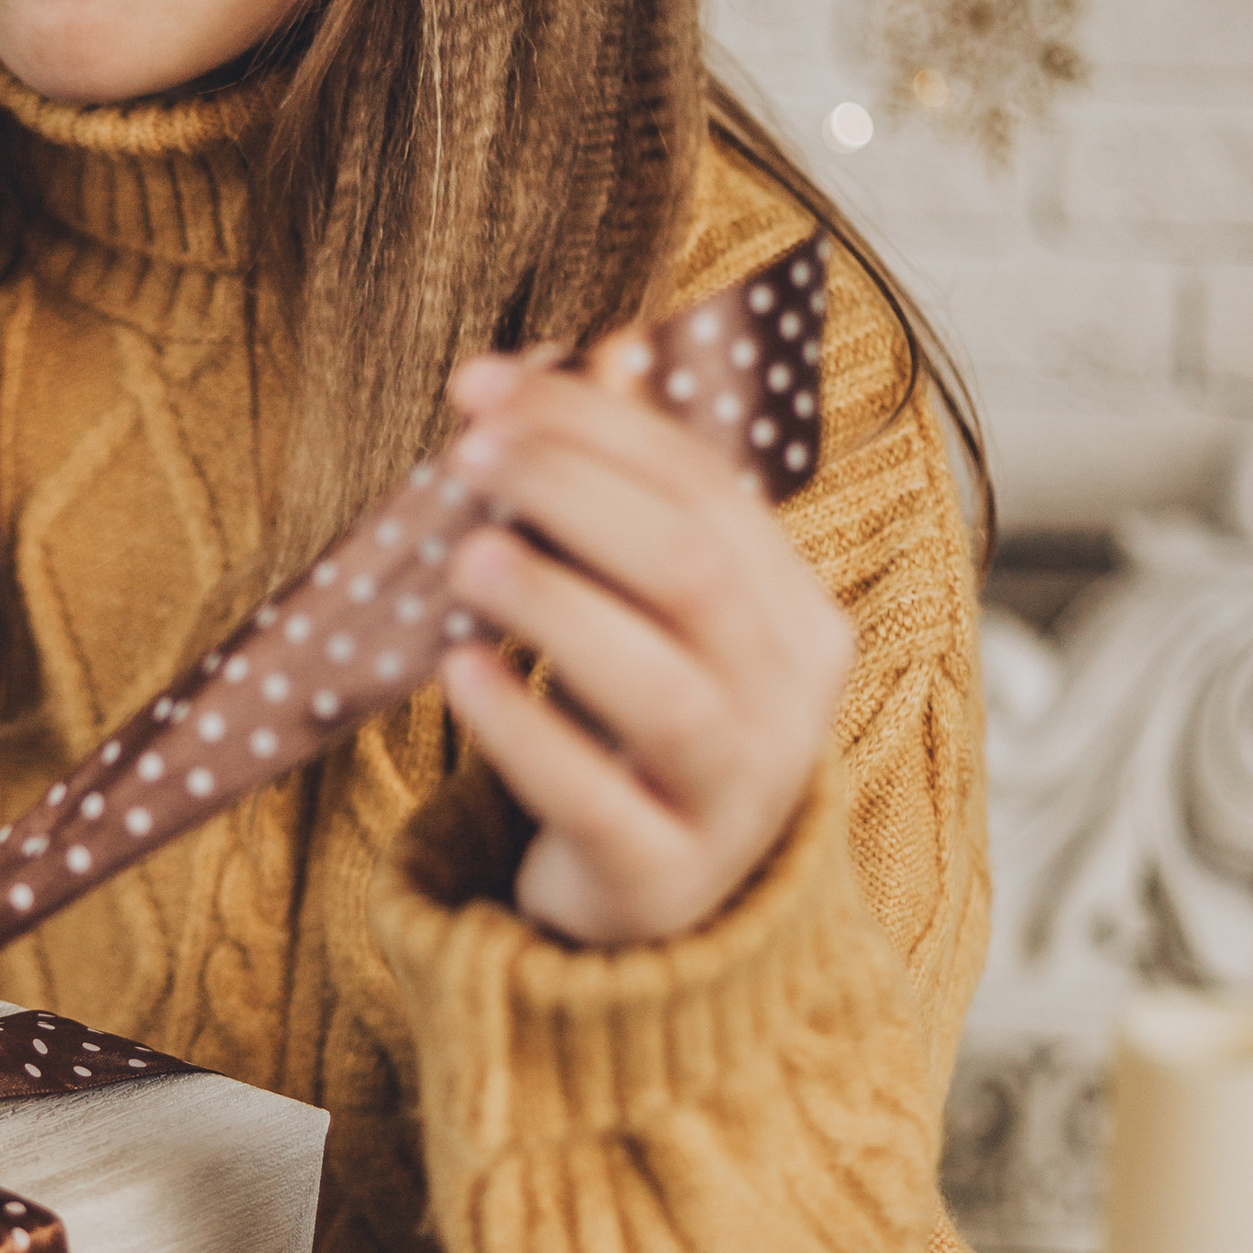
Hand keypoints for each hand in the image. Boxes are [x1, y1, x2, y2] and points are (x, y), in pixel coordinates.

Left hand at [435, 344, 853, 948]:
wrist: (656, 903)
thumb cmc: (640, 729)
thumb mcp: (647, 608)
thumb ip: (629, 494)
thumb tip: (608, 350)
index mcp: (792, 615)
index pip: (707, 489)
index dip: (594, 425)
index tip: (479, 386)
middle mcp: (782, 701)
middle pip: (692, 569)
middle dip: (574, 494)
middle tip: (467, 459)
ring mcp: (732, 796)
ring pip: (663, 686)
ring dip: (555, 607)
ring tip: (463, 560)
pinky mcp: (662, 876)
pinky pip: (598, 800)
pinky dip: (526, 730)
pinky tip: (459, 673)